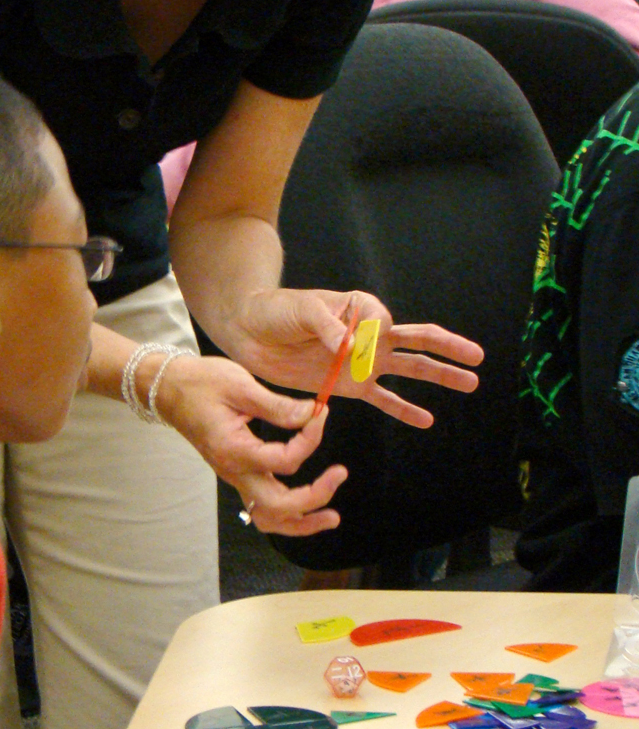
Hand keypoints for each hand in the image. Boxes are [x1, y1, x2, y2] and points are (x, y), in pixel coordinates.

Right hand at [152, 353, 346, 535]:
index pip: (286, 460)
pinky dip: (287, 514)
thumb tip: (313, 414)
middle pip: (280, 507)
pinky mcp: (236, 474)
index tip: (321, 413)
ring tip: (331, 516)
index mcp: (234, 450)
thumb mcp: (240, 385)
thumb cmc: (200, 382)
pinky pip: (262, 508)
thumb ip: (278, 406)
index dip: (311, 439)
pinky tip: (307, 506)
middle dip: (315, 498)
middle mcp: (233, 472)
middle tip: (340, 474)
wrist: (168, 388)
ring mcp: (234, 477)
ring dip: (302, 522)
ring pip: (269, 519)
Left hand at [235, 288, 483, 428]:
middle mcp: (368, 334)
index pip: (386, 321)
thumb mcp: (302, 310)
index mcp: (360, 307)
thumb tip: (354, 347)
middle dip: (447, 350)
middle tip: (478, 357)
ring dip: (438, 377)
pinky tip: (426, 420)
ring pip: (408, 370)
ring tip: (470, 384)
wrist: (250, 332)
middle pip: (415, 342)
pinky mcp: (349, 384)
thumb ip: (330, 327)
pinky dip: (403, 409)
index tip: (347, 344)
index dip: (375, 336)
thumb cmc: (276, 311)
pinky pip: (382, 399)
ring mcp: (362, 361)